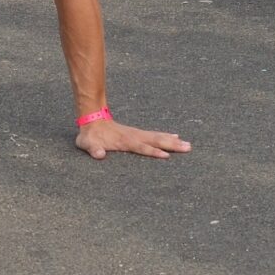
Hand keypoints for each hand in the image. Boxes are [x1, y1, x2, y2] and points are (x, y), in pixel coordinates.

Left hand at [75, 116, 191, 160]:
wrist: (92, 119)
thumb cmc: (90, 136)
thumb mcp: (87, 143)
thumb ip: (93, 149)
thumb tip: (99, 155)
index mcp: (125, 140)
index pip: (141, 147)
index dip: (153, 152)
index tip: (166, 156)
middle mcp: (134, 136)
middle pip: (155, 141)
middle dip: (171, 145)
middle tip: (187, 147)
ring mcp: (137, 134)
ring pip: (157, 137)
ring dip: (172, 141)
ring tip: (187, 144)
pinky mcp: (137, 134)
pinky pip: (154, 135)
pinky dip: (165, 136)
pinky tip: (175, 137)